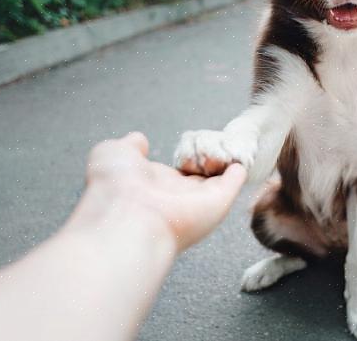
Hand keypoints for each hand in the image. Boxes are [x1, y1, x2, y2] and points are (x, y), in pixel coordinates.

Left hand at [83, 132, 246, 251]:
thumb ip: (129, 146)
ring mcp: (198, 200)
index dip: (183, 156)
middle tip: (216, 144)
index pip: (173, 171)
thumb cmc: (115, 188)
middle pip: (199, 175)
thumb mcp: (112, 154)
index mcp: (152, 185)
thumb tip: (139, 139)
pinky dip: (240, 169)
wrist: (127, 218)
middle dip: (207, 159)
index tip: (192, 143)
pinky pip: (233, 183)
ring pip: (217, 178)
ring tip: (233, 144)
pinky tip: (243, 159)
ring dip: (225, 161)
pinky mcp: (218, 202)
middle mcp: (176, 195)